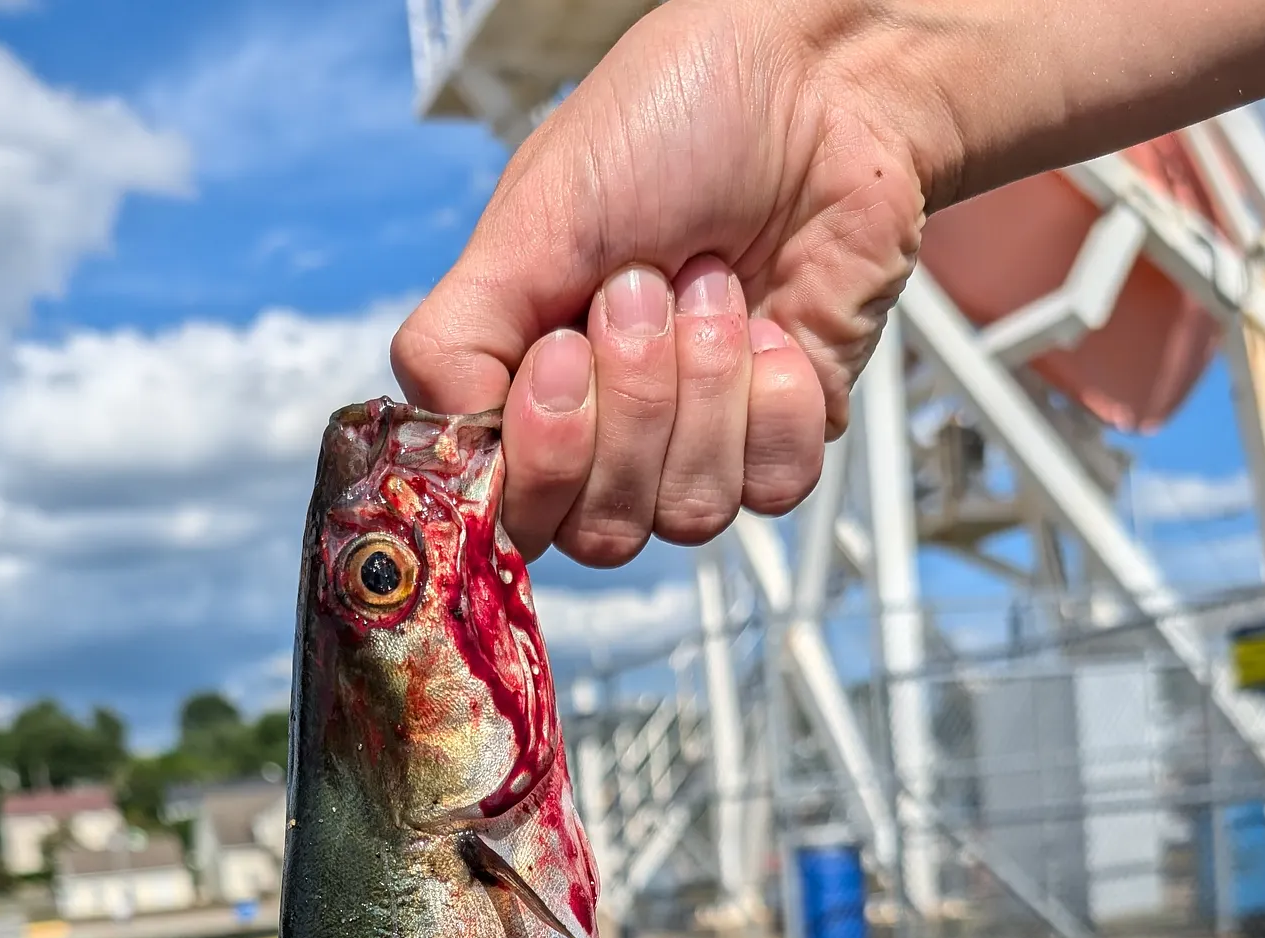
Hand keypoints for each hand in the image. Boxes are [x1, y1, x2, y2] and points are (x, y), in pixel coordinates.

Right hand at [392, 0, 954, 565]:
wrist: (814, 83)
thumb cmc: (669, 126)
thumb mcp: (526, 223)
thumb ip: (453, 347)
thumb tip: (450, 453)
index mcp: (531, 395)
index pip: (515, 516)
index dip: (544, 458)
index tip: (562, 355)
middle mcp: (611, 441)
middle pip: (601, 529)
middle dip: (631, 402)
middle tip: (644, 288)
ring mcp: (700, 446)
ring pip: (689, 510)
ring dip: (702, 383)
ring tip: (713, 281)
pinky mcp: (785, 437)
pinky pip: (772, 486)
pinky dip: (774, 398)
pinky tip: (773, 322)